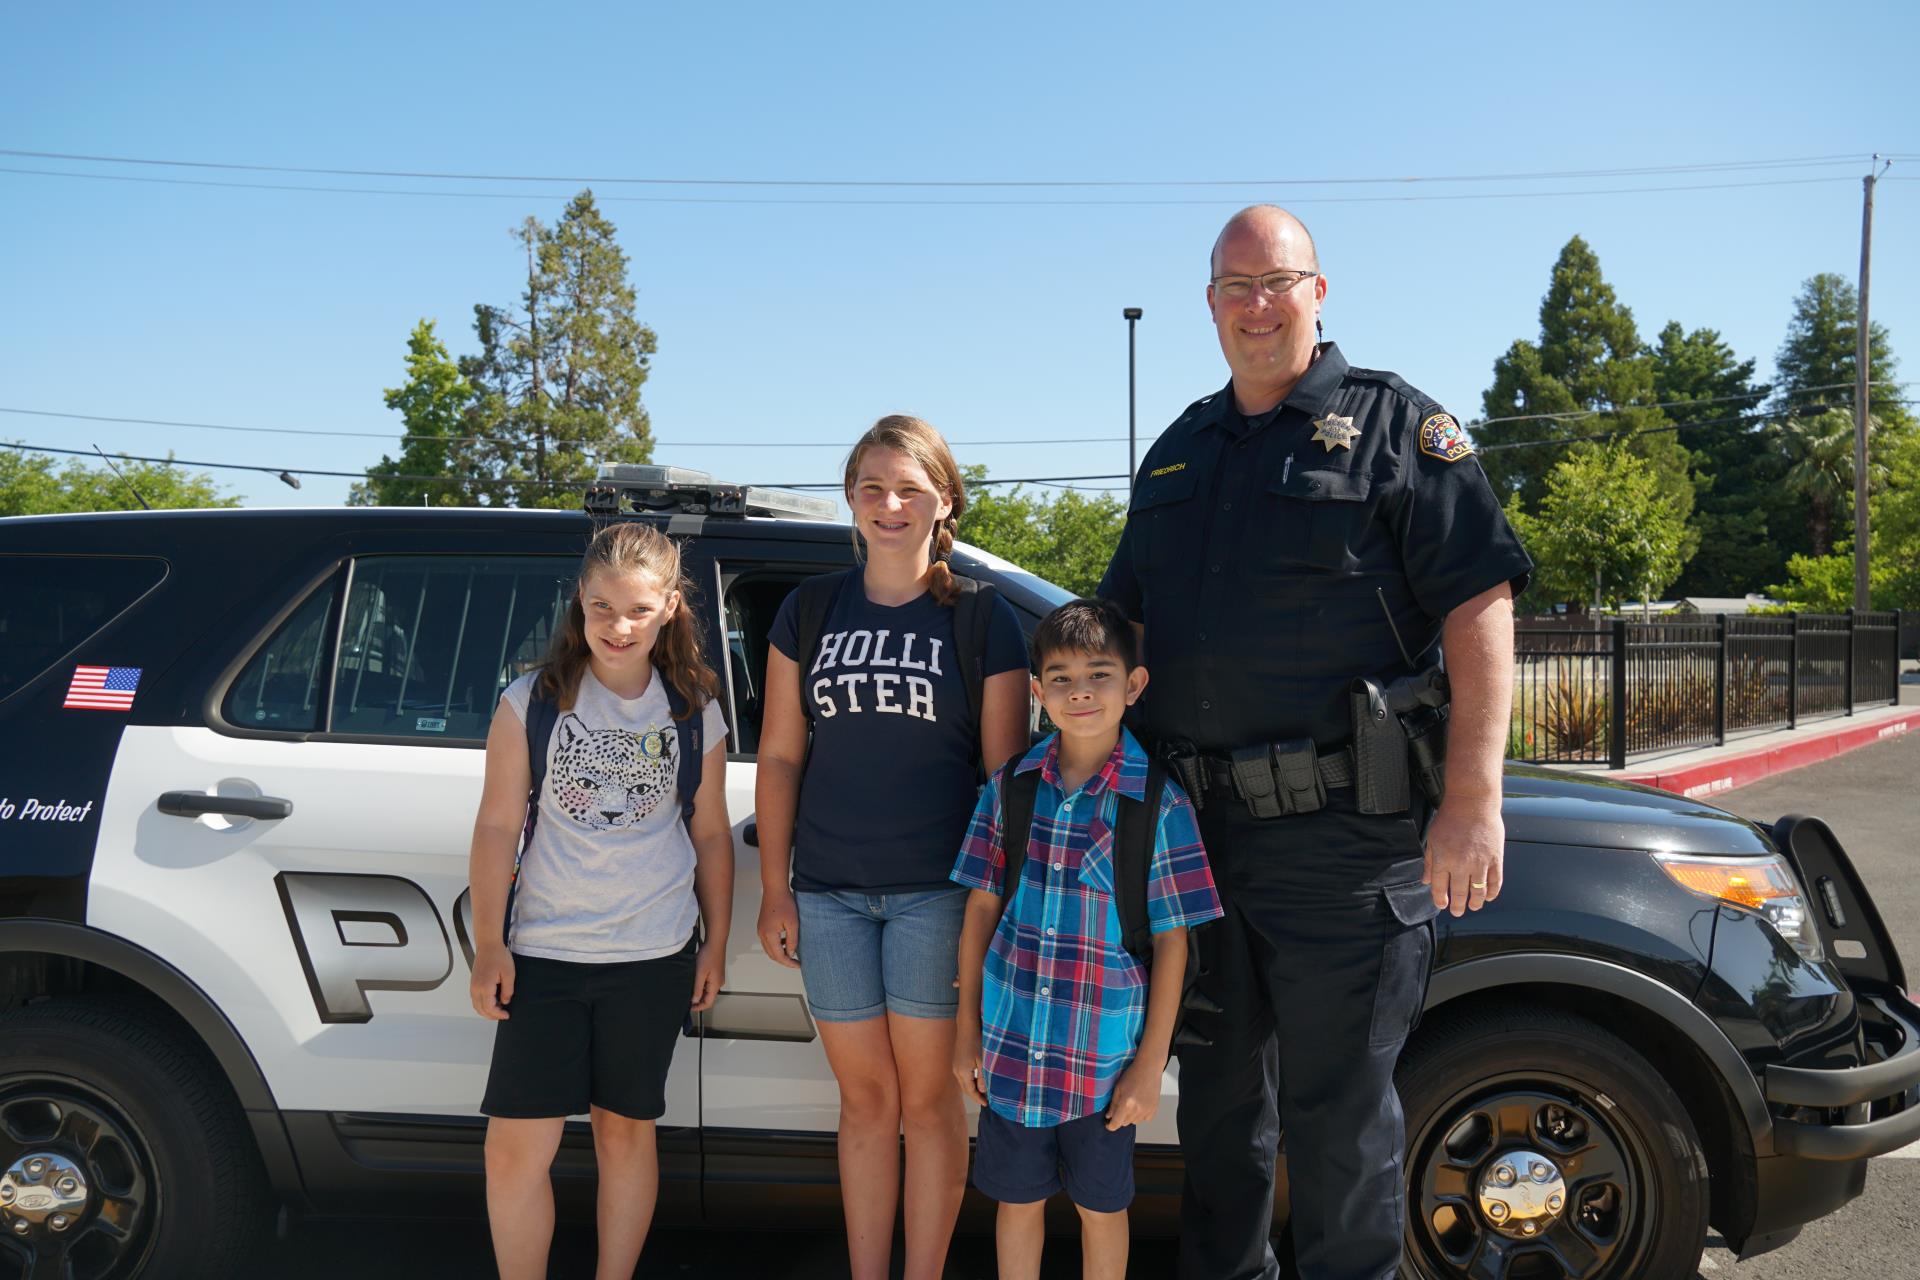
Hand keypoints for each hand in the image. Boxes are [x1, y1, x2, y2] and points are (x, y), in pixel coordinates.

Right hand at [469, 943, 513, 1019]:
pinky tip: (492, 1002)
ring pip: (476, 1006)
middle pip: (481, 1009)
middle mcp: (476, 988)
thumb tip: (505, 1001)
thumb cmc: (498, 956)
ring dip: (486, 1011)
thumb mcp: (509, 974)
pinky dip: (482, 1005)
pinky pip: (475, 999)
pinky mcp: (473, 983)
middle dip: (492, 1015)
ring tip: (498, 1010)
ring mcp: (473, 986)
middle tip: (503, 1015)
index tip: (506, 1015)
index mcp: (485, 987)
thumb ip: (507, 990)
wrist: (488, 945)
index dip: (498, 1014)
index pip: (489, 1008)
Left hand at [691, 941, 725, 1012]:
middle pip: (708, 997)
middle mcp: (719, 983)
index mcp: (716, 985)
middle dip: (698, 1000)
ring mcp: (718, 977)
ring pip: (708, 990)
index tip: (689, 1007)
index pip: (708, 1003)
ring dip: (699, 992)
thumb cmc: (708, 956)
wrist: (715, 942)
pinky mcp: (716, 972)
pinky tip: (694, 981)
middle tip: (686, 999)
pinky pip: (708, 983)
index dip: (698, 1007)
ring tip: (688, 989)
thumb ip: (697, 988)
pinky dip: (701, 985)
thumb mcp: (700, 973)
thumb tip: (695, 1000)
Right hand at [756, 889, 800, 968]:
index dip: (789, 963)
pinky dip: (776, 946)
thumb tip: (791, 954)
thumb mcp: (793, 924)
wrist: (775, 890)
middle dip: (784, 960)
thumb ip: (792, 941)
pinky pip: (768, 942)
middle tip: (796, 962)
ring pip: (769, 949)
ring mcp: (760, 931)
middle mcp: (762, 934)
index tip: (798, 965)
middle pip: (772, 955)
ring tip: (793, 953)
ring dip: (780, 953)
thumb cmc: (784, 903)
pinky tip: (786, 942)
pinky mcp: (762, 927)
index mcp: (769, 935)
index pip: (779, 956)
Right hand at [952, 1021, 986, 1104]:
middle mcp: (956, 1071)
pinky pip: (962, 1077)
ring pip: (964, 1083)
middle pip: (966, 1089)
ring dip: (972, 1089)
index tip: (987, 1104)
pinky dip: (969, 1082)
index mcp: (963, 1072)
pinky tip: (977, 1081)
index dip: (978, 1098)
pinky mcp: (956, 1062)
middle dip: (975, 1096)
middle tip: (986, 1100)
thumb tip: (984, 1091)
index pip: (971, 1091)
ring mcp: (955, 1066)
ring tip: (983, 1092)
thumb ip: (983, 1077)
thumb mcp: (983, 1060)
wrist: (967, 1027)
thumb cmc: (977, 1041)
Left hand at [1106, 1053, 1164, 1130]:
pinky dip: (1140, 1114)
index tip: (1108, 1124)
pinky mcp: (1154, 1110)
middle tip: (1121, 1105)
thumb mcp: (1118, 1088)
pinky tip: (1140, 1103)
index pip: (1116, 1123)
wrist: (1149, 1069)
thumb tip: (1109, 1116)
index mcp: (1127, 1103)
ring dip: (1130, 1116)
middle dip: (1120, 1117)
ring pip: (1134, 1122)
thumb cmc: (1133, 1075)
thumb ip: (1113, 1104)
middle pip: (1125, 1123)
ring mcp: (1147, 1111)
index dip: (1110, 1126)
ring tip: (1132, 1102)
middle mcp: (1138, 1109)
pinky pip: (1144, 1119)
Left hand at [1423, 794, 1504, 916]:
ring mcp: (1480, 863)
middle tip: (1458, 912)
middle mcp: (1461, 864)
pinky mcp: (1495, 858)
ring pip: (1478, 891)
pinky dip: (1492, 892)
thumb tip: (1426, 882)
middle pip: (1459, 893)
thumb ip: (1430, 862)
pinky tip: (1488, 897)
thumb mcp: (1433, 839)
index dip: (1440, 900)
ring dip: (1475, 903)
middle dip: (1458, 906)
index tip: (1442, 906)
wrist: (1472, 803)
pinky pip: (1495, 881)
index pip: (1440, 888)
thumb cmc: (1449, 819)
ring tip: (1473, 907)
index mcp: (1443, 860)